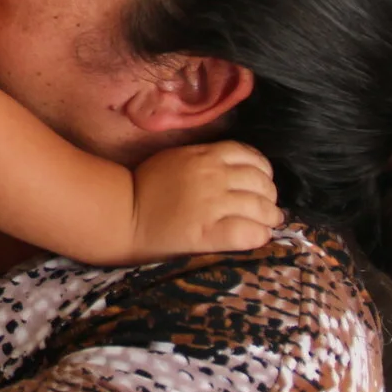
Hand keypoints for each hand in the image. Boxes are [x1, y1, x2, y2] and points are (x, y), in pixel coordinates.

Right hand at [131, 140, 282, 254]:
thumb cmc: (144, 187)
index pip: (250, 155)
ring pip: (260, 208)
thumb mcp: (176, 158)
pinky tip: (258, 237)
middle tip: (267, 207)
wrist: (121, 215)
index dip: (263, 170)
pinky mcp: (207, 233)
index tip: (261, 182)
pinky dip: (259, 235)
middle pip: (261, 182)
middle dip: (269, 196)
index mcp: (205, 155)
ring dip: (270, 217)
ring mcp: (212, 205)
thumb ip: (205, 158)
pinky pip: (248, 233)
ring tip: (268, 223)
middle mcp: (213, 176)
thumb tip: (237, 169)